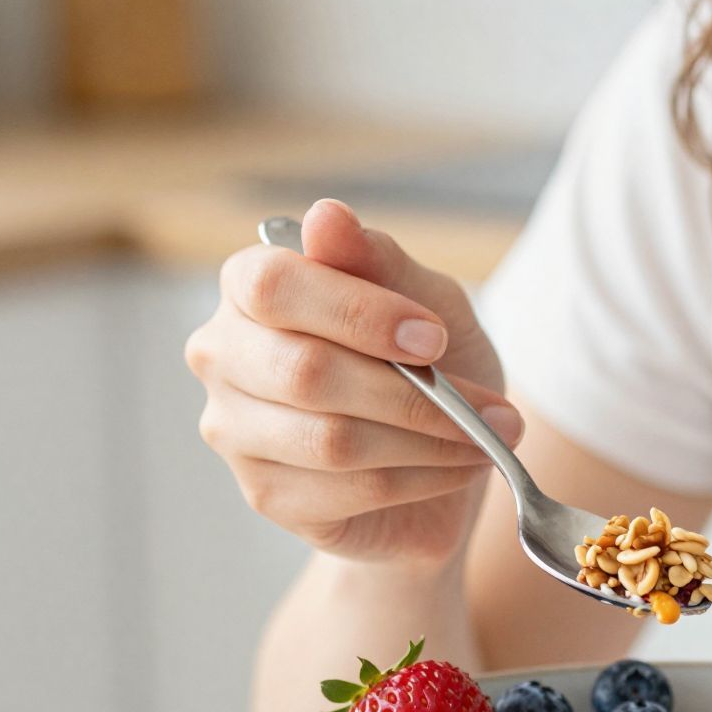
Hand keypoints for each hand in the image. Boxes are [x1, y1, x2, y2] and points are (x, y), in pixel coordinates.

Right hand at [186, 199, 524, 563]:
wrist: (441, 456)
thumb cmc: (424, 362)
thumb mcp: (426, 300)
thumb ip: (379, 260)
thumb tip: (325, 216)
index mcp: (250, 287)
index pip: (275, 287)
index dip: (359, 313)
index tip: (435, 338)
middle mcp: (223, 355)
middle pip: (305, 373)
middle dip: (413, 393)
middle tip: (488, 407)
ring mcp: (234, 432)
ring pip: (332, 441)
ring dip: (429, 441)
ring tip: (485, 438)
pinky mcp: (266, 495)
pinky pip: (351, 491)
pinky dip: (422, 480)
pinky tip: (456, 467)